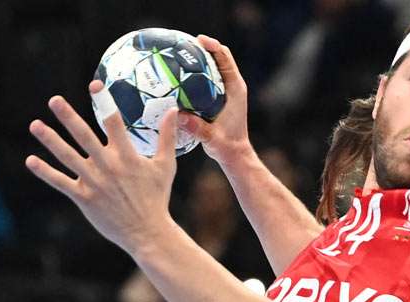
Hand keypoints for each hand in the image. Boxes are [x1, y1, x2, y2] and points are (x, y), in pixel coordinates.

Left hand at [25, 82, 178, 253]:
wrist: (147, 232)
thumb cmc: (156, 197)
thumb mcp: (166, 165)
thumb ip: (166, 136)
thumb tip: (172, 110)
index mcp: (127, 156)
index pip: (114, 123)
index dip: (104, 102)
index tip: (94, 85)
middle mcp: (108, 166)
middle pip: (85, 136)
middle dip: (68, 117)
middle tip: (54, 100)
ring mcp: (94, 182)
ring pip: (68, 157)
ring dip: (50, 140)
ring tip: (34, 125)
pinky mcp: (84, 198)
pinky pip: (61, 182)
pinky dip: (45, 172)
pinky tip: (31, 160)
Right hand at [177, 35, 250, 164]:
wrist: (233, 154)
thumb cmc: (226, 146)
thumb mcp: (211, 138)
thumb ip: (197, 128)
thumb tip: (177, 116)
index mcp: (235, 90)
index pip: (225, 59)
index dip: (213, 46)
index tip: (198, 40)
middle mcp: (231, 87)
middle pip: (218, 57)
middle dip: (202, 47)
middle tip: (181, 42)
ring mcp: (224, 91)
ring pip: (210, 67)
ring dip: (196, 59)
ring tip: (175, 53)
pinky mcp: (216, 98)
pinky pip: (203, 80)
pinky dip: (192, 74)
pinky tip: (174, 76)